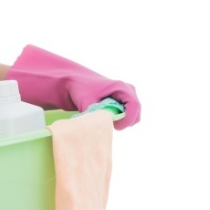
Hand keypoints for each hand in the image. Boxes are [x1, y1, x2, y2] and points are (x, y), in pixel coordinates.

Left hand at [8, 44, 140, 129]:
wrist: (74, 81)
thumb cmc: (79, 89)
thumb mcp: (86, 102)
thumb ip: (95, 114)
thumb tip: (96, 128)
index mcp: (120, 87)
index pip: (134, 106)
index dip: (128, 119)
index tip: (116, 127)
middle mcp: (127, 89)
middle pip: (136, 112)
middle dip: (125, 122)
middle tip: (108, 124)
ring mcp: (127, 94)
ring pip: (133, 115)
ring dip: (122, 120)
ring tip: (105, 118)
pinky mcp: (123, 100)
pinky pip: (128, 114)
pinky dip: (119, 119)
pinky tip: (105, 116)